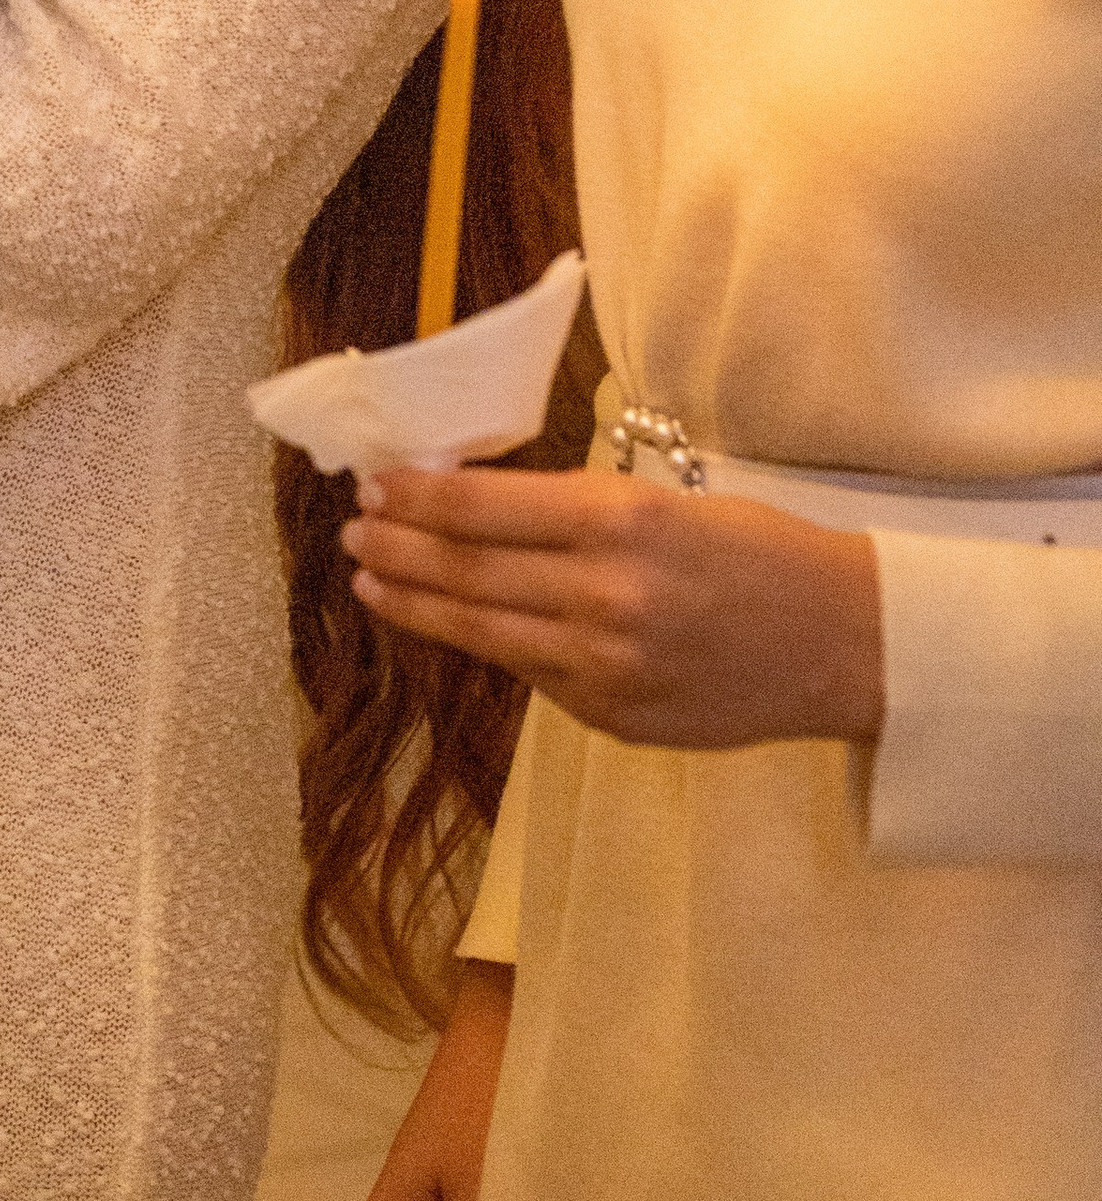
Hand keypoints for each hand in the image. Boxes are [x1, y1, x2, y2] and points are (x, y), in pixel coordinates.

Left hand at [342, 466, 885, 749]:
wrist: (847, 645)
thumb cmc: (760, 553)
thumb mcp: (669, 502)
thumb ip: (577, 511)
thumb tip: (476, 506)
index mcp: (620, 521)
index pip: (481, 507)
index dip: (415, 497)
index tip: (375, 483)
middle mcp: (603, 594)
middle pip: (466, 571)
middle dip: (397, 550)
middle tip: (353, 532)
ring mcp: (605, 666)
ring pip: (482, 632)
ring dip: (416, 604)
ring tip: (371, 583)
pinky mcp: (612, 717)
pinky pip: (531, 675)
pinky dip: (484, 646)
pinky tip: (453, 626)